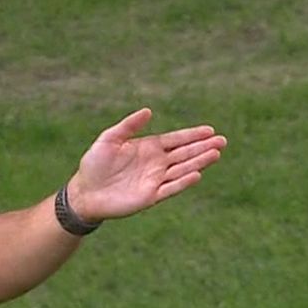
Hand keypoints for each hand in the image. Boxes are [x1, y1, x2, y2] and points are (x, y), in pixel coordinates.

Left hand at [67, 108, 225, 222]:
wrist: (84, 192)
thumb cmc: (94, 164)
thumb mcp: (108, 140)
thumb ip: (128, 126)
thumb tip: (148, 111)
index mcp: (148, 148)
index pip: (176, 140)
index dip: (192, 135)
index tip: (210, 130)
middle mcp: (156, 163)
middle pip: (184, 153)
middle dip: (203, 147)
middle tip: (222, 141)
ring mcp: (155, 180)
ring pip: (182, 169)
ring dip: (199, 162)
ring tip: (216, 153)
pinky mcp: (150, 196)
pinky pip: (170, 188)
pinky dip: (183, 182)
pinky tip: (197, 174)